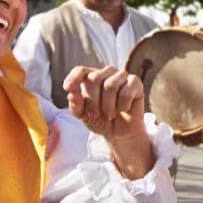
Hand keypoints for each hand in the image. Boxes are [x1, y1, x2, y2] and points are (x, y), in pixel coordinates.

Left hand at [65, 65, 151, 179]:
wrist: (119, 132)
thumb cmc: (99, 119)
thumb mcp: (83, 115)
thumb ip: (75, 104)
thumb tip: (71, 92)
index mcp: (91, 77)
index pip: (80, 70)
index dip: (73, 78)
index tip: (67, 88)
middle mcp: (106, 73)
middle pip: (94, 79)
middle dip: (93, 102)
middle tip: (96, 115)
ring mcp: (121, 76)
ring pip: (110, 85)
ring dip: (108, 106)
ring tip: (109, 115)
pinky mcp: (135, 82)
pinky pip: (126, 92)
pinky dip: (123, 106)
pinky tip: (124, 109)